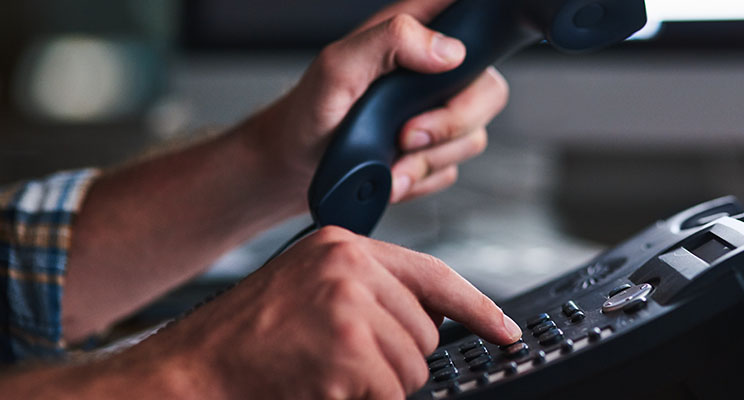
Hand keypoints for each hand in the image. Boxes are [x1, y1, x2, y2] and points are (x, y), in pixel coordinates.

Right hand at [129, 226, 521, 398]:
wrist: (189, 372)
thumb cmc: (244, 340)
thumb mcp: (309, 289)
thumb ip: (368, 292)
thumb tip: (428, 321)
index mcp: (343, 247)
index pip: (434, 275)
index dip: (477, 308)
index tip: (505, 331)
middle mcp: (351, 266)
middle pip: (425, 332)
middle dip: (395, 362)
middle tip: (340, 364)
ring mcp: (350, 305)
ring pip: (412, 368)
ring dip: (378, 387)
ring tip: (324, 374)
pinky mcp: (349, 349)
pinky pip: (390, 395)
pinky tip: (321, 388)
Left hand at [242, 0, 508, 204]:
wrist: (295, 166)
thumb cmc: (310, 109)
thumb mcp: (339, 65)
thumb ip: (391, 42)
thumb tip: (450, 51)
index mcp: (416, 32)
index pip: (473, 16)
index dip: (479, 39)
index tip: (449, 73)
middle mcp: (434, 71)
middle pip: (490, 90)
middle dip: (452, 125)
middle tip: (406, 136)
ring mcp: (437, 113)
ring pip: (473, 137)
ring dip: (427, 161)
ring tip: (390, 163)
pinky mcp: (433, 151)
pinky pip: (451, 170)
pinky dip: (420, 179)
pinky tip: (390, 174)